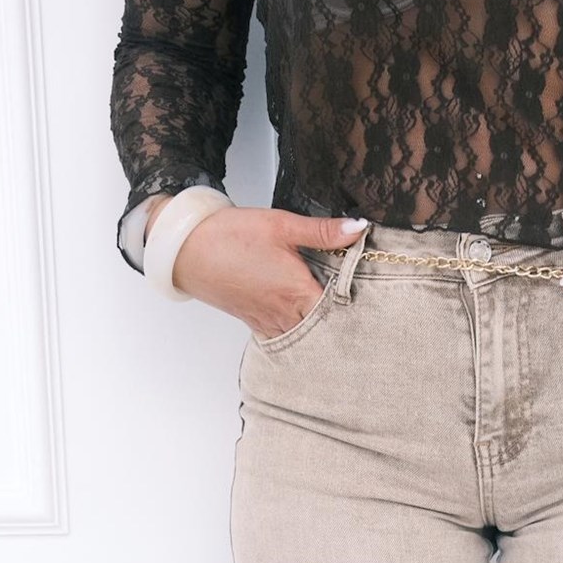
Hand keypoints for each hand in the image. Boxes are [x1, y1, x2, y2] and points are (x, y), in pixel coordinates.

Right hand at [143, 199, 368, 336]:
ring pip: (305, 337)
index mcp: (297, 292)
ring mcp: (270, 323)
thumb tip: (359, 228)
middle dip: (342, 325)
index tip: (374, 304)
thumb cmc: (232, 236)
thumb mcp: (281, 225)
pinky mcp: (256, 323)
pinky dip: (298, 333)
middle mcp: (285, 314)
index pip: (339, 311)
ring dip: (320, 332)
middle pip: (325, 331)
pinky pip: (285, 336)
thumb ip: (323, 231)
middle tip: (365, 323)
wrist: (188, 250)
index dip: (356, 308)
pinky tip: (305, 323)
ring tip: (338, 323)